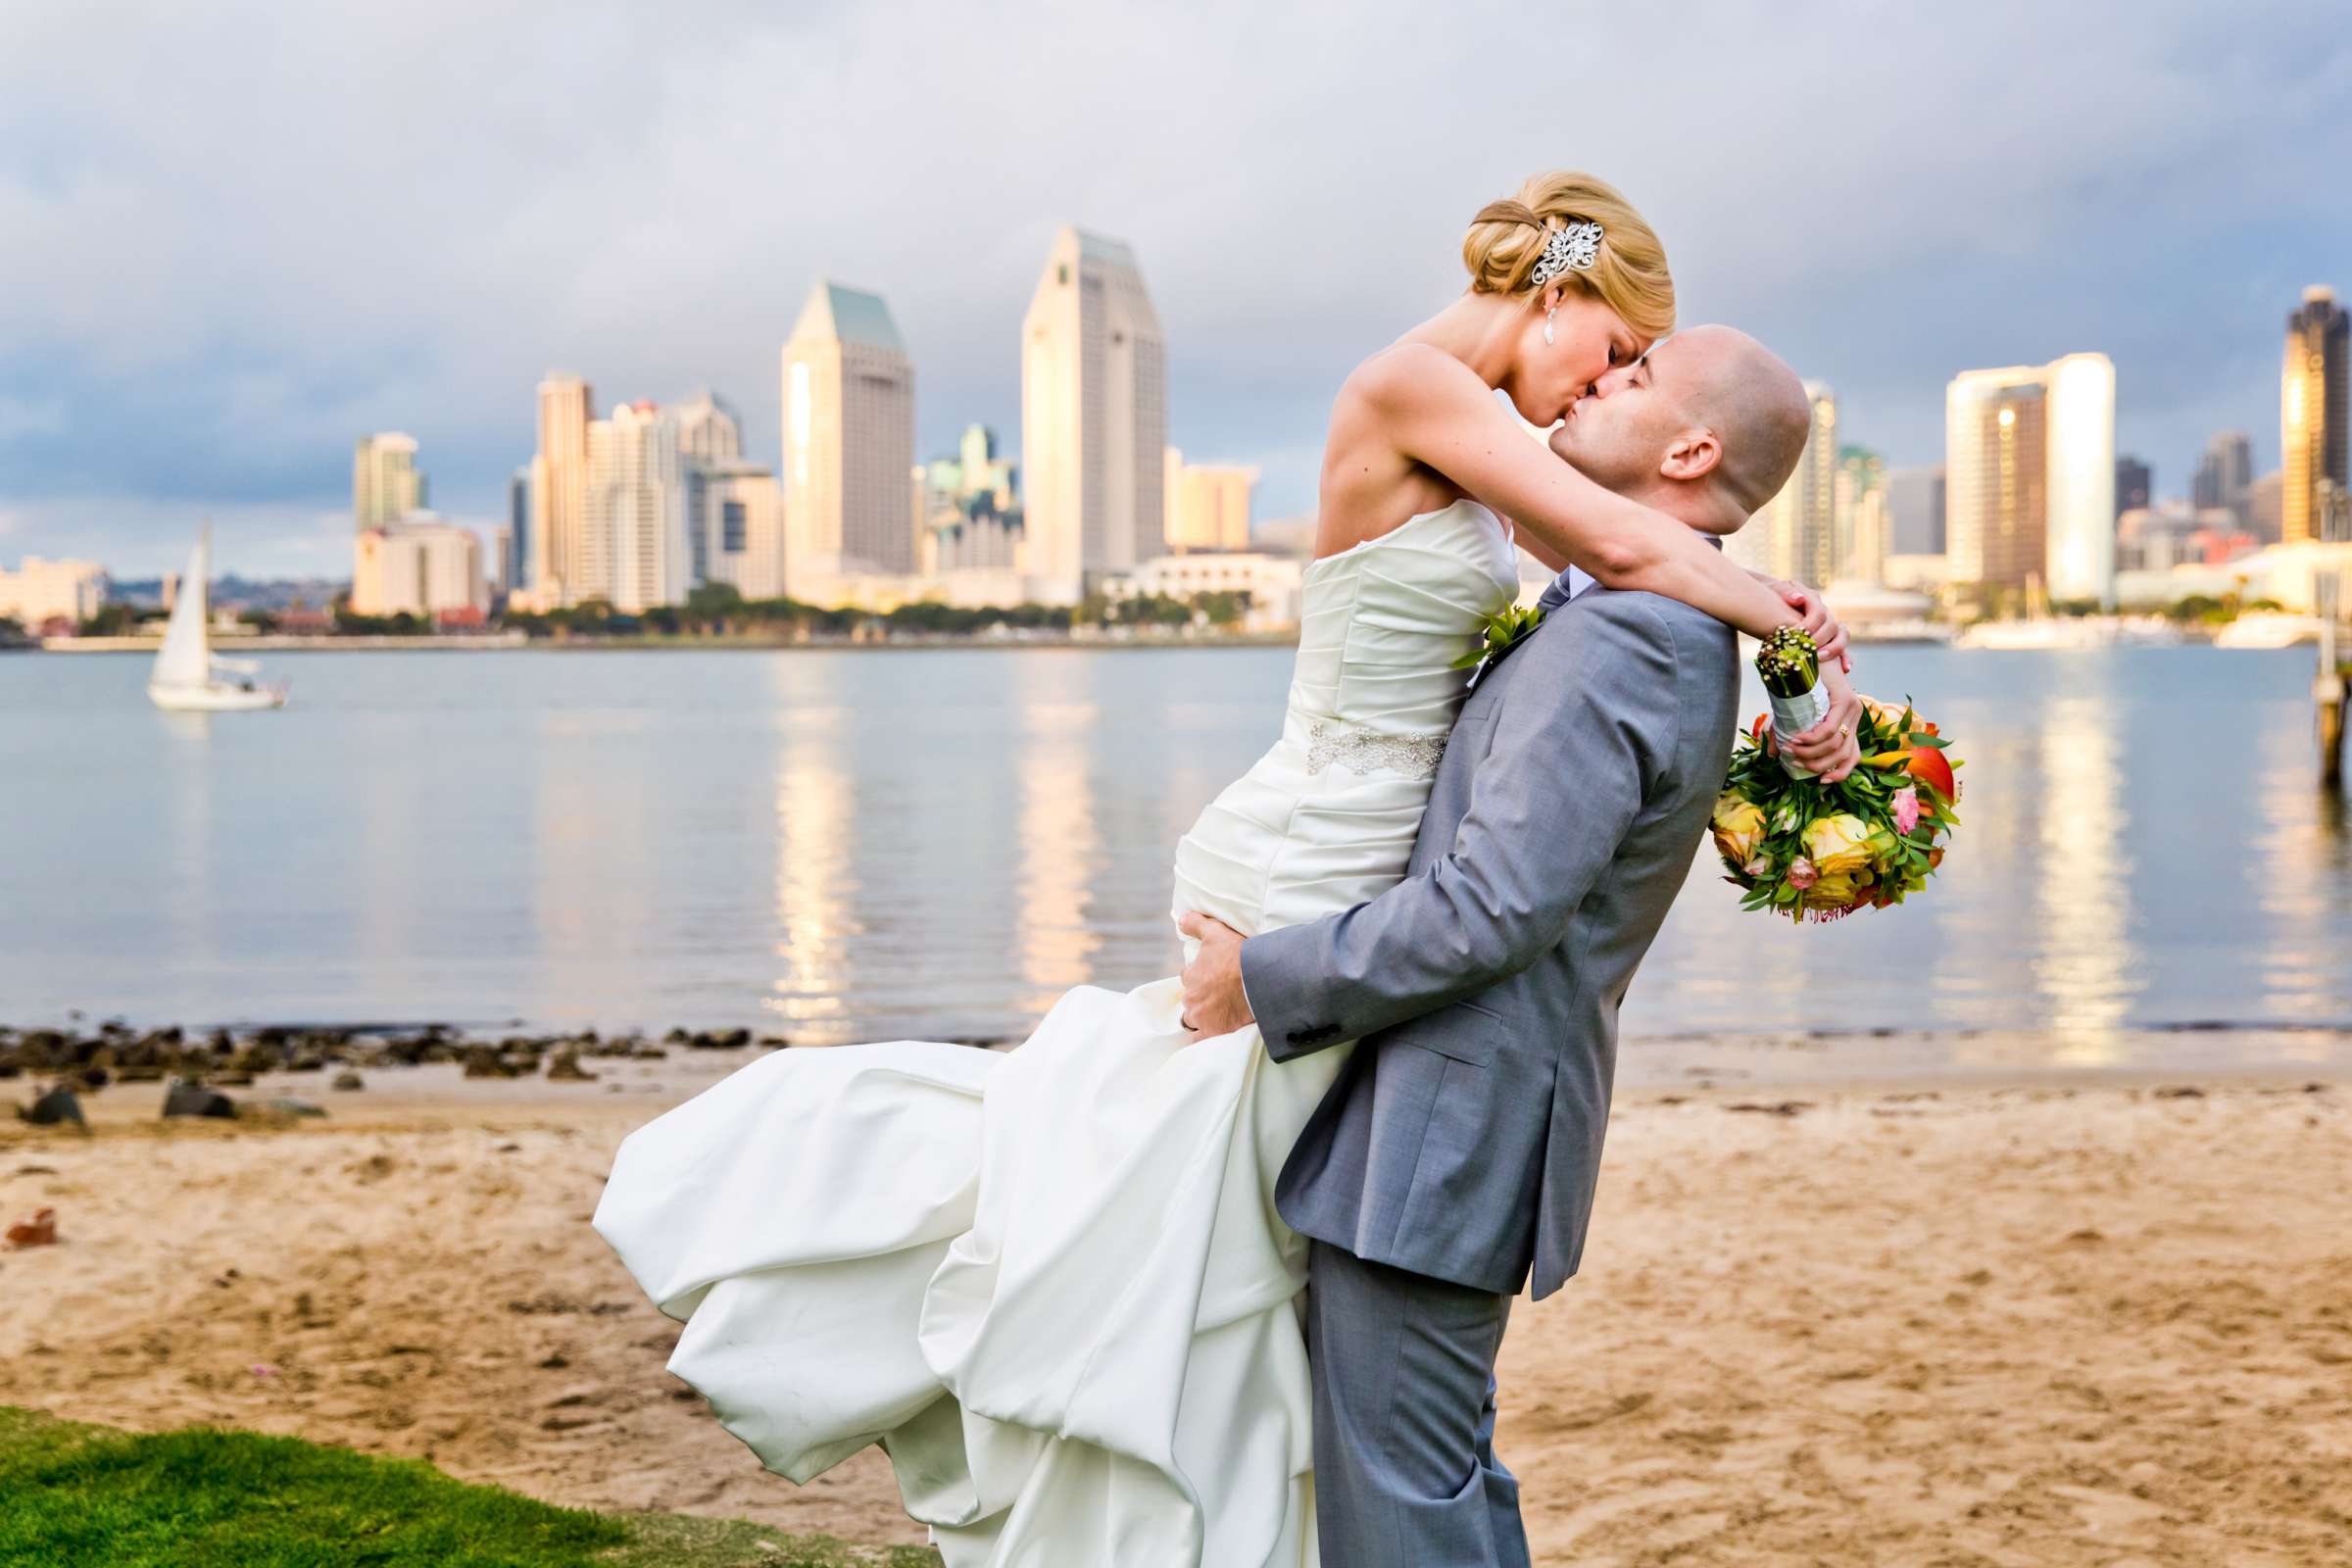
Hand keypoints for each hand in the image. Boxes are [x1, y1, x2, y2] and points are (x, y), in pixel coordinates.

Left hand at [1176, 912, 1254, 1038]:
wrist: (1260, 980)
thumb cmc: (1239, 956)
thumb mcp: (1217, 933)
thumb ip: (1197, 924)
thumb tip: (1180, 919)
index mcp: (1191, 975)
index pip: (1189, 977)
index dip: (1201, 977)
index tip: (1215, 978)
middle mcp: (1191, 998)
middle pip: (1191, 1000)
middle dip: (1201, 998)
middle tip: (1220, 996)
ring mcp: (1201, 1017)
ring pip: (1193, 1020)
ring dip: (1202, 1017)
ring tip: (1218, 1014)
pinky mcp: (1213, 1032)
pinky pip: (1201, 1040)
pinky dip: (1205, 1037)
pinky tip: (1216, 1032)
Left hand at [1767, 579, 1851, 673]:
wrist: (1767, 603)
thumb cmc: (1769, 597)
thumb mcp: (1773, 589)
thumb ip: (1784, 591)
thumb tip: (1799, 599)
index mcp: (1812, 600)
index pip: (1818, 613)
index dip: (1809, 625)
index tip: (1795, 635)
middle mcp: (1823, 612)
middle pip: (1832, 626)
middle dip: (1819, 640)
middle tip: (1806, 651)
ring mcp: (1827, 626)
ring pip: (1842, 636)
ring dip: (1835, 649)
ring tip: (1820, 658)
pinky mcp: (1828, 640)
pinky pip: (1842, 649)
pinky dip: (1845, 658)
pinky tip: (1844, 669)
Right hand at [1782, 665, 1863, 781]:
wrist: (1805, 651)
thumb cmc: (1798, 683)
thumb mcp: (1793, 713)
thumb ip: (1785, 734)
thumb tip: (1773, 755)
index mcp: (1849, 723)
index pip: (1853, 757)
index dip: (1840, 774)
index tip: (1819, 781)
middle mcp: (1855, 717)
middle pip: (1844, 755)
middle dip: (1817, 764)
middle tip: (1794, 760)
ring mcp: (1853, 708)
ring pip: (1836, 744)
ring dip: (1812, 752)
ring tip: (1791, 749)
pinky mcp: (1844, 699)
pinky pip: (1830, 729)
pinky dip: (1813, 739)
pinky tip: (1798, 739)